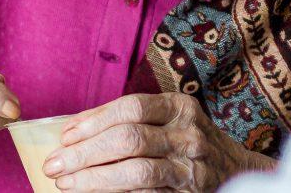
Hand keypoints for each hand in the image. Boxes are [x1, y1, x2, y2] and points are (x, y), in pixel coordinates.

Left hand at [44, 93, 275, 191]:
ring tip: (65, 183)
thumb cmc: (188, 140)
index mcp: (180, 107)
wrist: (236, 170)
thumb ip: (130, 120)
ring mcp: (190, 168)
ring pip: (135, 172)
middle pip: (128, 139)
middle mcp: (188, 135)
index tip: (65, 135)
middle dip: (85, 153)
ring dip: (93, 179)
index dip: (93, 121)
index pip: (130, 107)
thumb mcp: (169, 118)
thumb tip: (74, 127)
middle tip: (54, 164)